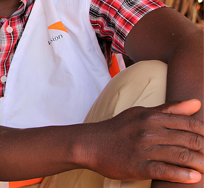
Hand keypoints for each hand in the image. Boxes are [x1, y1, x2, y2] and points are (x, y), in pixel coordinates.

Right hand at [84, 99, 203, 183]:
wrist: (89, 144)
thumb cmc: (117, 128)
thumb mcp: (141, 113)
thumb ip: (169, 109)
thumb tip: (197, 103)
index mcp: (152, 117)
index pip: (190, 123)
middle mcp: (150, 131)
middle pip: (190, 140)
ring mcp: (144, 149)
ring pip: (182, 156)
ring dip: (200, 164)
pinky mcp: (138, 166)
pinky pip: (165, 171)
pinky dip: (183, 175)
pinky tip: (194, 178)